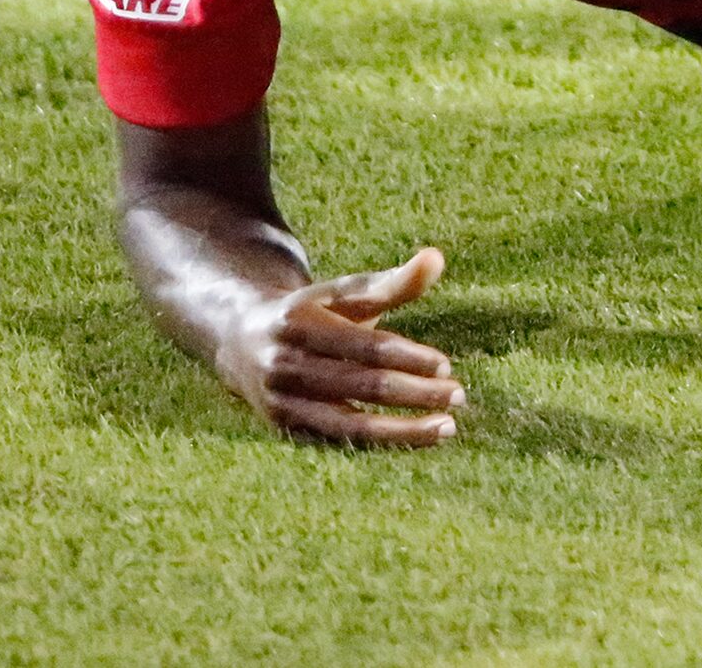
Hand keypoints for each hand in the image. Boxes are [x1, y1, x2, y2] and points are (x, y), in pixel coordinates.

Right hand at [214, 246, 464, 446]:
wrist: (242, 341)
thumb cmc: (312, 312)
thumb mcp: (343, 292)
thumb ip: (392, 282)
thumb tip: (437, 257)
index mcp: (301, 325)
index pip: (364, 346)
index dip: (407, 357)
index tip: (446, 366)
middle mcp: (286, 367)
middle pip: (361, 385)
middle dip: (414, 392)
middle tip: (459, 395)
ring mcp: (283, 403)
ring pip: (350, 425)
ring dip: (402, 430)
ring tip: (447, 427)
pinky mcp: (288, 430)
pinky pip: (340, 442)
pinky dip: (380, 443)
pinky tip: (416, 439)